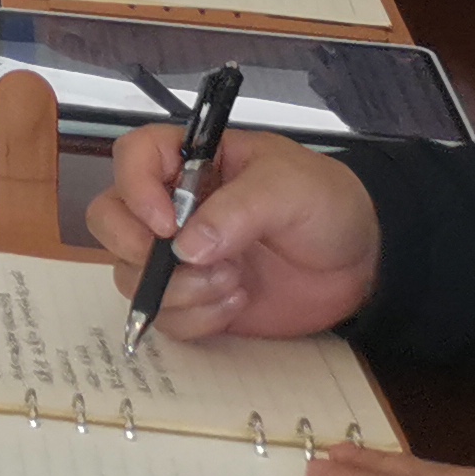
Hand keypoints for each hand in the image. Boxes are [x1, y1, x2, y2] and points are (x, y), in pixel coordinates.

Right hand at [83, 125, 380, 342]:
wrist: (364, 264)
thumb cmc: (326, 205)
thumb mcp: (290, 189)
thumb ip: (238, 210)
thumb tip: (186, 247)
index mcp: (192, 161)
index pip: (133, 157)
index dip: (135, 188)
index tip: (168, 223)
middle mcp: (173, 206)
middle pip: (110, 218)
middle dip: (135, 247)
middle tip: (185, 263)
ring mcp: (180, 256)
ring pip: (129, 273)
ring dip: (175, 289)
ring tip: (234, 283)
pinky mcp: (195, 300)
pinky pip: (165, 316)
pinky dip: (194, 318)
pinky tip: (237, 303)